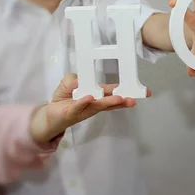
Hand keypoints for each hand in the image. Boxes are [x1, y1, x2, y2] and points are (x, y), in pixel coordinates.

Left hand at [30, 73, 151, 143]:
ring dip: (108, 101)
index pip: (114, 92)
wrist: (50, 115)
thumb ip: (76, 79)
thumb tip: (81, 81)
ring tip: (119, 98)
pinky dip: (84, 102)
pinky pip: (79, 106)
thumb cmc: (64, 98)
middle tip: (134, 99)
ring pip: (98, 105)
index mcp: (97, 95)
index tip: (144, 92)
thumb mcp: (69, 82)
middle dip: (123, 100)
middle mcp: (94, 103)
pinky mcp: (72, 112)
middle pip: (111, 101)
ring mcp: (85, 109)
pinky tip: (91, 98)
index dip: (127, 91)